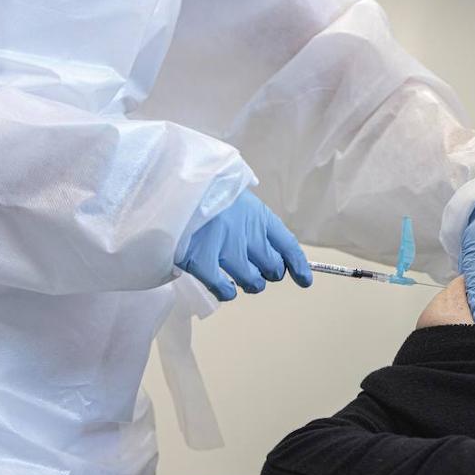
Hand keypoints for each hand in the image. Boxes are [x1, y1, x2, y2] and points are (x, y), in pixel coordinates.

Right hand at [177, 190, 312, 300]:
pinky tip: (224, 287)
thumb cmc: (203, 187)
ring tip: (239, 276)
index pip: (288, 245)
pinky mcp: (201, 261)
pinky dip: (227, 291)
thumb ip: (251, 217)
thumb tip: (266, 243)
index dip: (299, 265)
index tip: (305, 279)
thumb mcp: (234, 194)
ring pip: (252, 281)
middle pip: (272, 267)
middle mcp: (248, 233)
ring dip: (251, 282)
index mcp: (258, 214)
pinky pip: (224, 289)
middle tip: (258, 268)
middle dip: (269, 271)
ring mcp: (226, 249)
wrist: (170, 182)